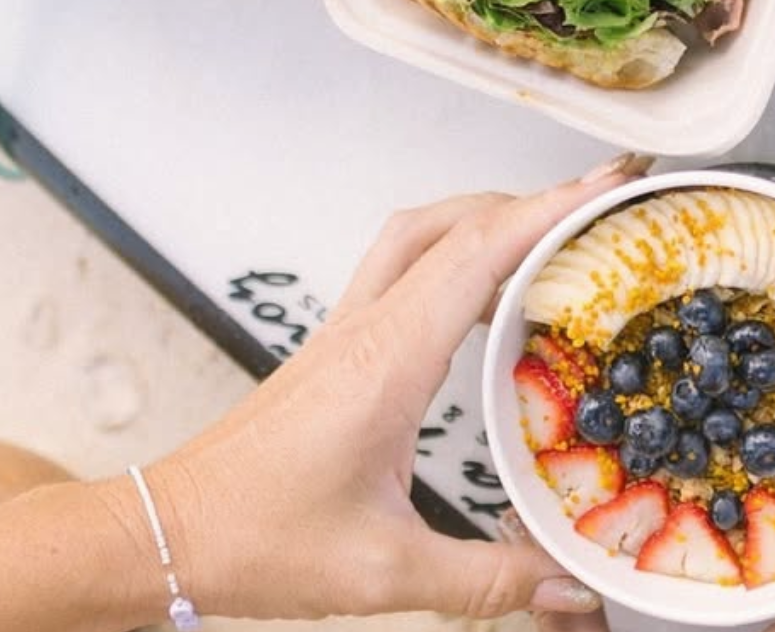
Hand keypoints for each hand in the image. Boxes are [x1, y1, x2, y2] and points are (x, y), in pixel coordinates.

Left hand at [137, 167, 643, 622]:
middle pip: (456, 223)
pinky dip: (457, 254)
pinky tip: (488, 291)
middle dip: (535, 201)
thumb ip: (488, 580)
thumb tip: (569, 588)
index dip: (549, 211)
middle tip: (603, 202)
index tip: (608, 186)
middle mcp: (365, 332)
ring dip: (490, 217)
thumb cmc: (251, 541)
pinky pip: (404, 269)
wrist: (166, 534)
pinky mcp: (339, 350)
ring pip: (423, 235)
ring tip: (556, 231)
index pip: (477, 254)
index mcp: (384, 363)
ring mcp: (347, 334)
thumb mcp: (383, 574)